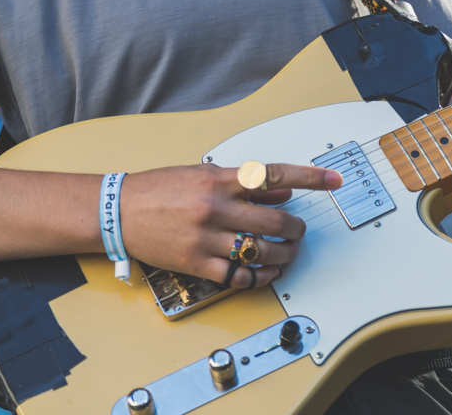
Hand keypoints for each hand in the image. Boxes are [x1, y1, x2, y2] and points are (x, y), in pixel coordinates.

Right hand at [118, 163, 341, 288]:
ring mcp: (206, 236)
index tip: (332, 181)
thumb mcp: (202, 174)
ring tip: (287, 252)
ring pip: (262, 251)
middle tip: (299, 230)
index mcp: (219, 178)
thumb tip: (281, 192)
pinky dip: (260, 278)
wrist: (119, 211)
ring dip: (283, 254)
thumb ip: (244, 184)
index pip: (274, 174)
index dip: (309, 178)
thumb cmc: (159, 190)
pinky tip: (267, 274)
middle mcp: (215, 206)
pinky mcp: (197, 263)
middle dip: (296, 228)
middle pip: (275, 219)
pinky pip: (239, 276)